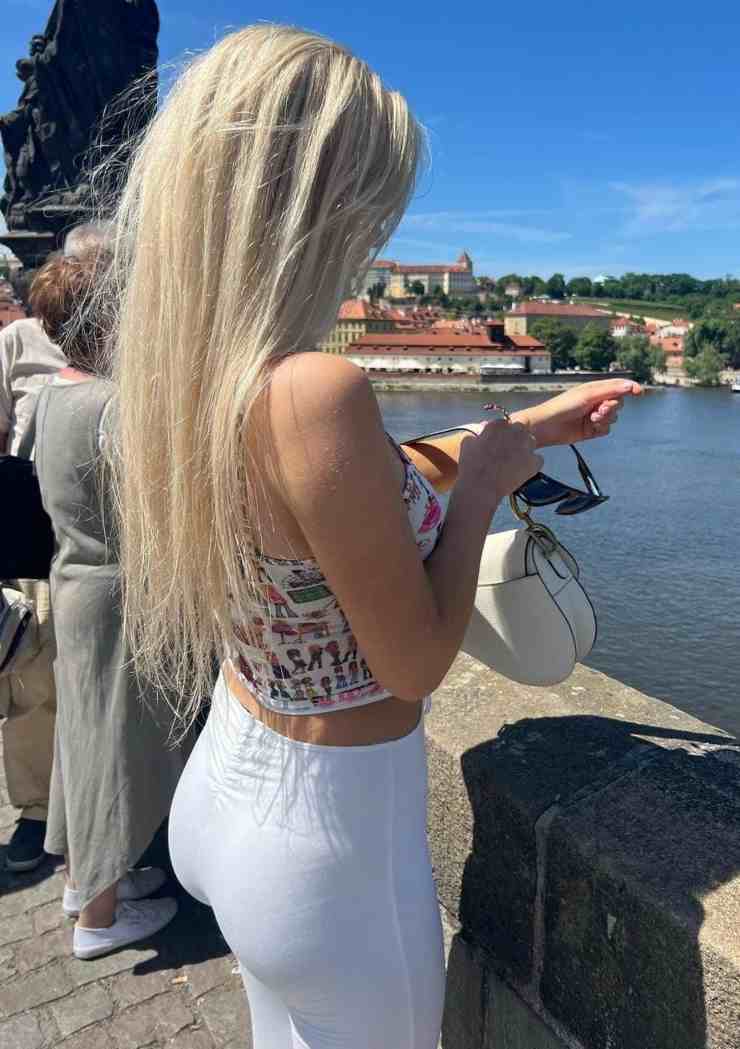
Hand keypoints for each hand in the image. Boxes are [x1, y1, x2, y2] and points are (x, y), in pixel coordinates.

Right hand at [457, 419, 542, 508]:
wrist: (480, 487)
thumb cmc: (470, 466)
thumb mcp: (466, 443)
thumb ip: (476, 433)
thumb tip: (481, 429)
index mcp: (498, 425)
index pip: (505, 424)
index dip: (501, 435)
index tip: (497, 444)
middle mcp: (515, 431)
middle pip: (521, 430)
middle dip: (515, 439)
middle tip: (507, 453)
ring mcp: (527, 445)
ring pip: (530, 443)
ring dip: (524, 450)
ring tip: (513, 464)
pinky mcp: (535, 461)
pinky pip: (537, 459)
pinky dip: (531, 465)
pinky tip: (520, 473)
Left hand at [515, 379, 641, 447]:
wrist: (546, 427)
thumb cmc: (563, 406)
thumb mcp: (587, 395)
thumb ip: (610, 390)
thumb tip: (630, 385)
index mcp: (594, 389)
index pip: (618, 387)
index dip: (630, 388)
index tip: (639, 392)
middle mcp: (595, 402)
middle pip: (618, 404)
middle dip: (612, 407)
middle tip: (599, 410)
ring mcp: (593, 416)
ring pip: (613, 418)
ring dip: (605, 419)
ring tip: (591, 419)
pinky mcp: (591, 431)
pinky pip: (606, 430)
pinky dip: (600, 429)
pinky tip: (589, 428)